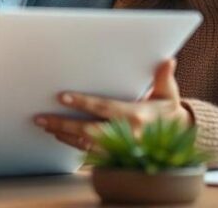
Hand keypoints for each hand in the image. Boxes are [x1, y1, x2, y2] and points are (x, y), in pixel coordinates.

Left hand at [34, 59, 192, 150]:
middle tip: (41, 118)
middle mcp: (127, 135)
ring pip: (86, 145)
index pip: (104, 108)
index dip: (83, 102)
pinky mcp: (116, 157)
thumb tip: (168, 60)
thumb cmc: (166, 110)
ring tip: (45, 125)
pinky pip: (90, 153)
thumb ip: (163, 77)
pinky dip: (72, 144)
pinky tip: (59, 135)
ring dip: (64, 135)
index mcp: (136, 116)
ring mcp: (120, 150)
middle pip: (89, 131)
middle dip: (64, 124)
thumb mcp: (168, 93)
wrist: (176, 138)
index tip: (62, 97)